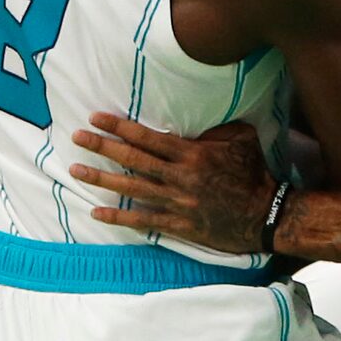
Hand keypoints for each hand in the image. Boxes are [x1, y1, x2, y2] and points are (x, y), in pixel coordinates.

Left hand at [71, 114, 275, 252]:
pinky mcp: (179, 224)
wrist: (264, 215)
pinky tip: (97, 212)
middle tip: (77, 138)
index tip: (96, 118)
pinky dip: (119, 216)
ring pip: (132, 188)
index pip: (148, 137)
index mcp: (192, 153)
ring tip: (76, 170)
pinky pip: (143, 220)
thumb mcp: (241, 138)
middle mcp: (180, 176)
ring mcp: (177, 202)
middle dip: (103, 147)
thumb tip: (196, 116)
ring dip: (102, 179)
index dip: (120, 127)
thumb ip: (216, 127)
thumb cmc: (253, 172)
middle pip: (133, 160)